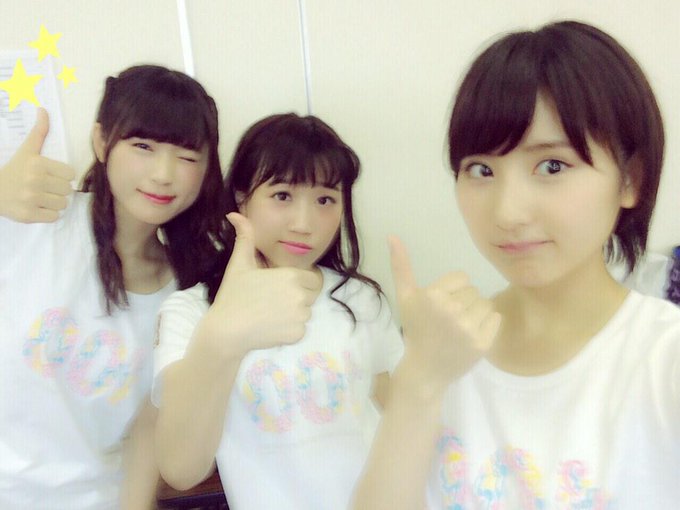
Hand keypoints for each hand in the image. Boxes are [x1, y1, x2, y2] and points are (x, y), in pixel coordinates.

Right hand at [0, 108, 74, 222]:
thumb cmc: (13, 170)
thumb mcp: (26, 150)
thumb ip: (39, 132)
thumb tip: (44, 109)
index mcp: (37, 164)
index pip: (70, 174)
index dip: (62, 176)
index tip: (50, 175)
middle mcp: (35, 181)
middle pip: (68, 190)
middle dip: (58, 189)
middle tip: (44, 187)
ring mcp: (31, 199)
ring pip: (63, 204)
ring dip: (55, 203)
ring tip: (41, 197)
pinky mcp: (28, 215)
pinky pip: (54, 217)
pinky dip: (48, 214)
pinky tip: (37, 207)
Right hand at [203, 212, 321, 358]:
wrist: (226, 331)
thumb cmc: (233, 295)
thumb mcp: (239, 263)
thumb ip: (245, 237)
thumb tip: (235, 214)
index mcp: (291, 276)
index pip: (312, 278)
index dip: (298, 283)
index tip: (279, 288)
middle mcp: (300, 295)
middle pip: (310, 295)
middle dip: (296, 298)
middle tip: (272, 302)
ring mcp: (300, 317)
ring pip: (305, 313)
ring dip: (293, 314)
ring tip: (269, 314)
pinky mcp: (297, 335)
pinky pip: (300, 330)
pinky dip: (289, 331)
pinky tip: (270, 327)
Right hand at [389, 236, 500, 391]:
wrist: (425, 369)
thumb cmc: (415, 329)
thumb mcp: (405, 297)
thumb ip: (401, 265)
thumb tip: (392, 235)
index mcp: (433, 295)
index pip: (462, 278)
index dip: (453, 291)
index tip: (441, 307)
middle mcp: (452, 310)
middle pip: (474, 291)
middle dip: (464, 303)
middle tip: (449, 321)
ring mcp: (469, 328)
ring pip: (486, 303)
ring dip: (476, 313)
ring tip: (461, 327)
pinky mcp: (483, 342)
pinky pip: (496, 318)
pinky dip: (488, 325)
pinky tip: (471, 335)